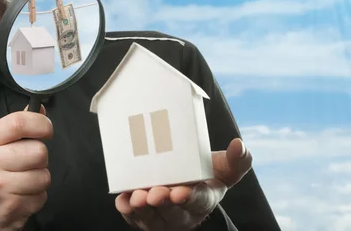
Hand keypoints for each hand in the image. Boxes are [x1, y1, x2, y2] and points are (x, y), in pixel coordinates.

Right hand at [0, 104, 52, 230]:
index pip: (18, 122)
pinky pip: (42, 196)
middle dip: (40, 158)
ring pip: (44, 175)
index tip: (46, 129)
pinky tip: (21, 197)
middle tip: (28, 164)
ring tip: (23, 182)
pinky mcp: (10, 207)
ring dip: (39, 180)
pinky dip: (37, 198)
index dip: (41, 123)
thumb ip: (15, 128)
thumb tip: (40, 109)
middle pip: (38, 151)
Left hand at [115, 138, 251, 230]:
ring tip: (137, 197)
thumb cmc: (206, 176)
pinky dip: (127, 210)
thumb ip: (237, 159)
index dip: (189, 198)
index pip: (198, 201)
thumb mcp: (224, 169)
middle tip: (155, 194)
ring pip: (151, 217)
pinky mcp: (144, 217)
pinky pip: (134, 218)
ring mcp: (162, 218)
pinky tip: (123, 200)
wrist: (188, 187)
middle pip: (172, 212)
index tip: (180, 192)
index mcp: (204, 200)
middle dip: (163, 203)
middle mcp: (183, 213)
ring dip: (143, 209)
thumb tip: (238, 144)